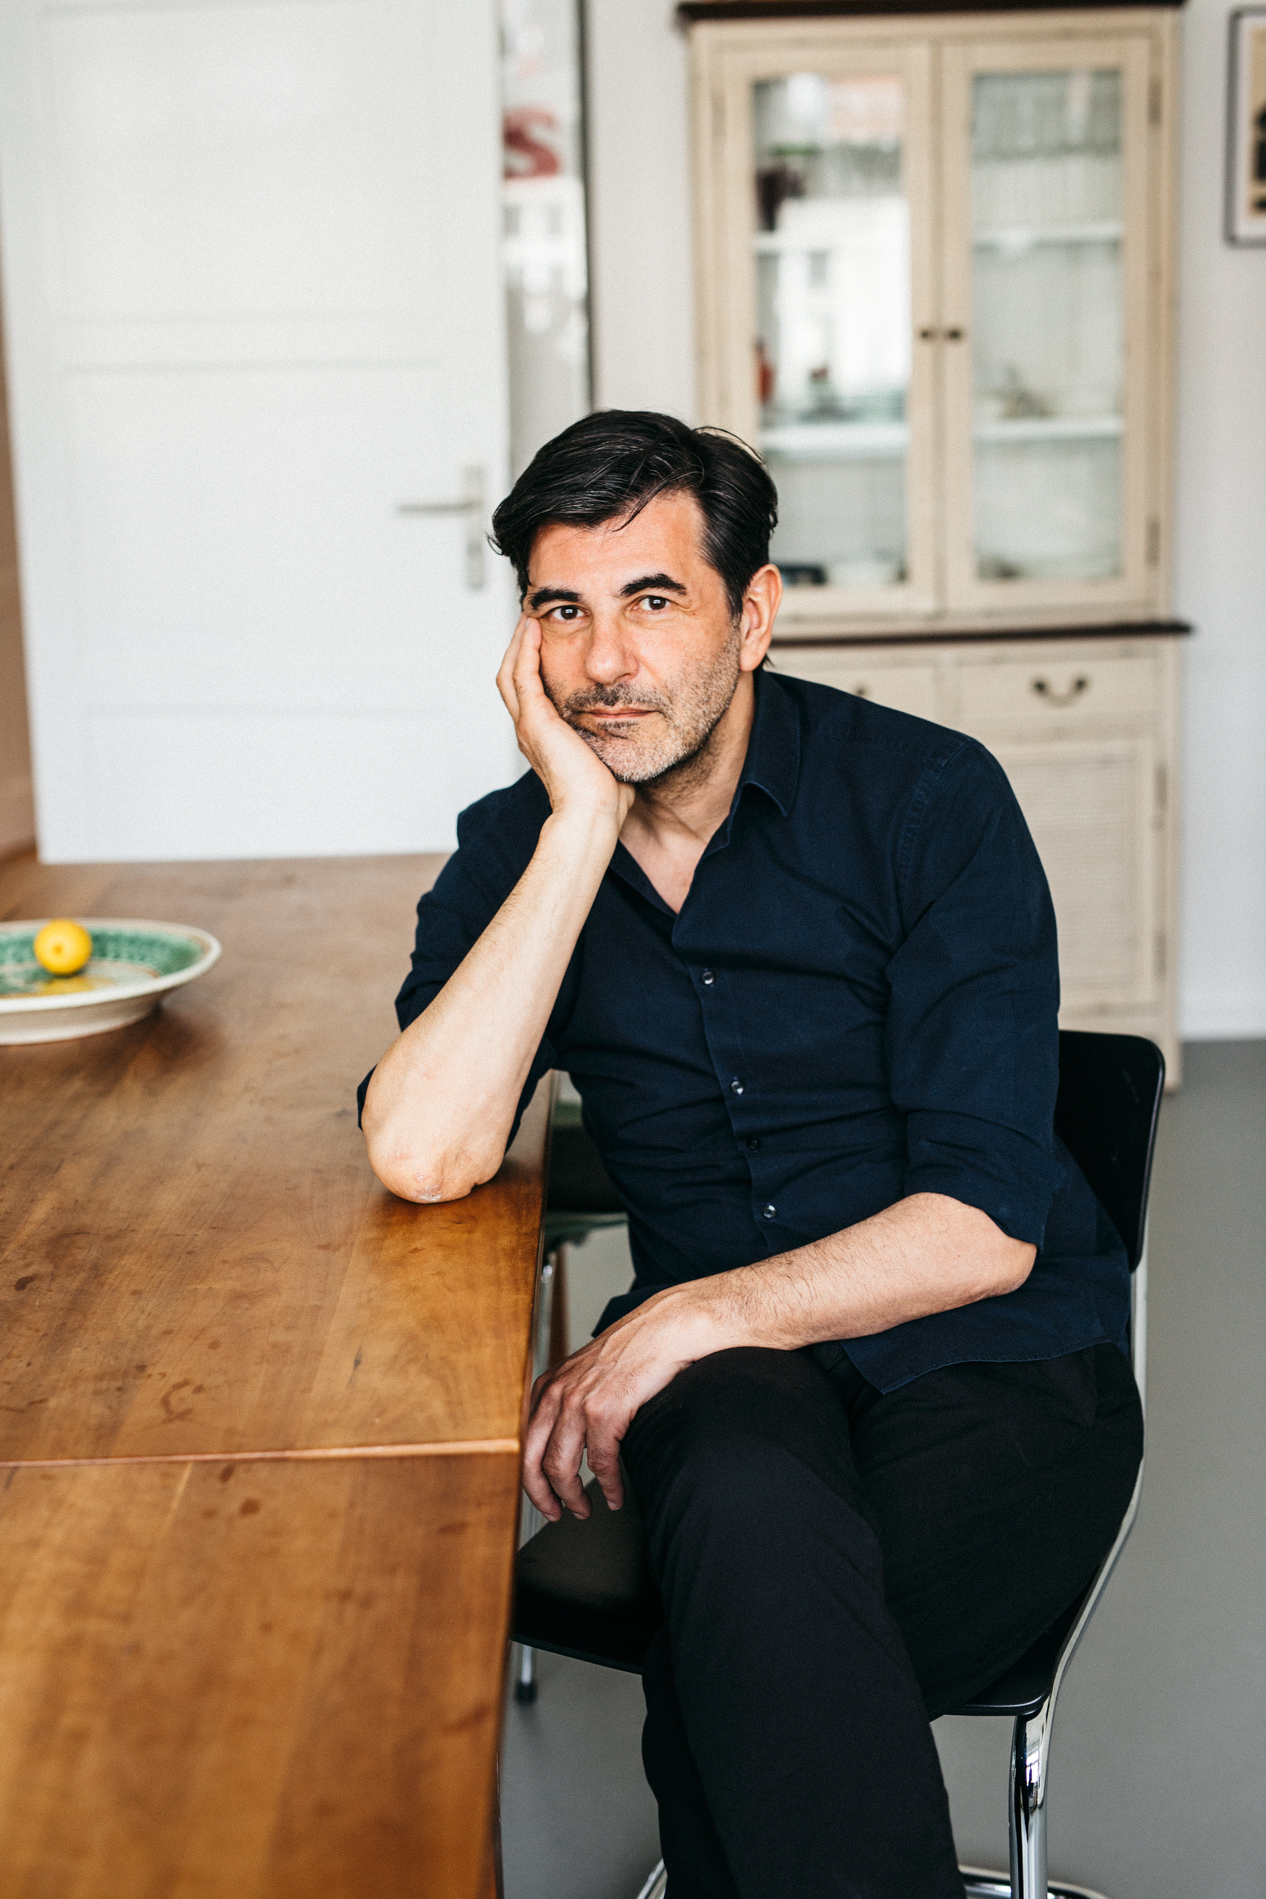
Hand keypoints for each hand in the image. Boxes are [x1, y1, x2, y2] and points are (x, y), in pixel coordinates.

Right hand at [497, 616, 632, 825]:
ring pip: (511, 672)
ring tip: (528, 618)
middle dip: (519, 648)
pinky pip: (522, 675)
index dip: (533, 665)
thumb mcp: (609, 755)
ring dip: (518, 643)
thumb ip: (613, 737)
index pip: (530, 693)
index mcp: (545, 739)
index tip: (545, 642)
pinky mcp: (535, 722)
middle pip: (512, 678)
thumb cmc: (605, 797)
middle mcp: (530, 730)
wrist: (593, 814)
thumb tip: (635, 725)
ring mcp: (528, 725)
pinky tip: (532, 629)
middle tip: (530, 621)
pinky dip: (525, 650)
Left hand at [522, 1284, 721, 1519]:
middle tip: (557, 1513)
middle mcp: (556, 1394)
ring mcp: (578, 1402)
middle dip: (544, 1496)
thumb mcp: (585, 1373)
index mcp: (547, 1386)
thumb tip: (564, 1443)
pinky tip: (615, 1495)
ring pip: (562, 1467)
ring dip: (574, 1497)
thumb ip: (568, 1402)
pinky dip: (608, 1486)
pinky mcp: (605, 1411)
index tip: (542, 1497)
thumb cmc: (632, 1351)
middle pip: (534, 1461)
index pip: (525, 1444)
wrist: (665, 1329)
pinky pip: (600, 1462)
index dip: (530, 1479)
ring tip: (585, 1510)